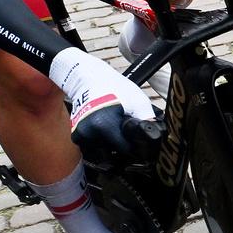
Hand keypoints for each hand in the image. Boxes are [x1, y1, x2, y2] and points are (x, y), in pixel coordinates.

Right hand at [52, 48, 161, 171]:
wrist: (88, 79)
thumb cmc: (112, 87)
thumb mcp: (137, 101)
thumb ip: (146, 120)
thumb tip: (155, 136)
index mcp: (103, 126)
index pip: (125, 150)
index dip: (136, 148)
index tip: (140, 144)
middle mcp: (89, 134)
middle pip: (114, 154)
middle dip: (124, 147)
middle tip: (127, 133)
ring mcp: (81, 137)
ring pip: (104, 153)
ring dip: (112, 146)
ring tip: (116, 128)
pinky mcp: (77, 137)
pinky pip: (95, 148)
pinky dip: (103, 143)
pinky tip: (107, 130)